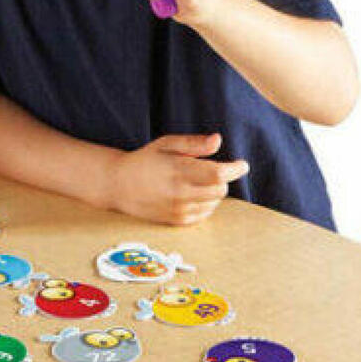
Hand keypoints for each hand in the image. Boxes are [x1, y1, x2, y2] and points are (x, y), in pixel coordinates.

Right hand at [108, 134, 248, 224]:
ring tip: (196, 182)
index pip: (218, 174)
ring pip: (214, 203)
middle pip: (220, 189)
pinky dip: (204, 204)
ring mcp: (179, 209)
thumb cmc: (144, 160)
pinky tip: (191, 194)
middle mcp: (180, 193)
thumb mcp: (166, 144)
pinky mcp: (177, 221)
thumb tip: (217, 140)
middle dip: (222, 179)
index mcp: (178, 170)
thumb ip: (193, 143)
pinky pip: (204, 214)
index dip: (235, 169)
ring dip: (213, 192)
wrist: (119, 185)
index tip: (241, 164)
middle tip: (211, 170)